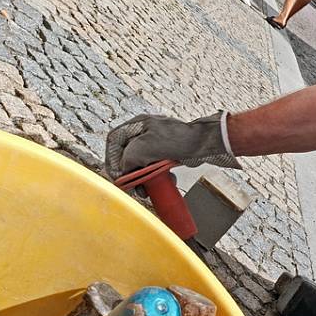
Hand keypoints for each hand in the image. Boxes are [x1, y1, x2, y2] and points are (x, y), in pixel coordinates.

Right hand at [104, 112, 239, 178]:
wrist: (204, 144)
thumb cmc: (178, 140)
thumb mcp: (144, 148)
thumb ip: (127, 158)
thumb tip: (124, 169)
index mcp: (138, 124)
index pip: (115, 141)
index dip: (111, 159)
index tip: (116, 175)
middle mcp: (145, 132)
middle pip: (127, 155)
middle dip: (129, 173)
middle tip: (133, 187)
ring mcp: (156, 142)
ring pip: (141, 164)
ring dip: (143, 179)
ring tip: (147, 190)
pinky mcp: (166, 153)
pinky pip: (155, 168)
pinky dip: (156, 177)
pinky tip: (164, 181)